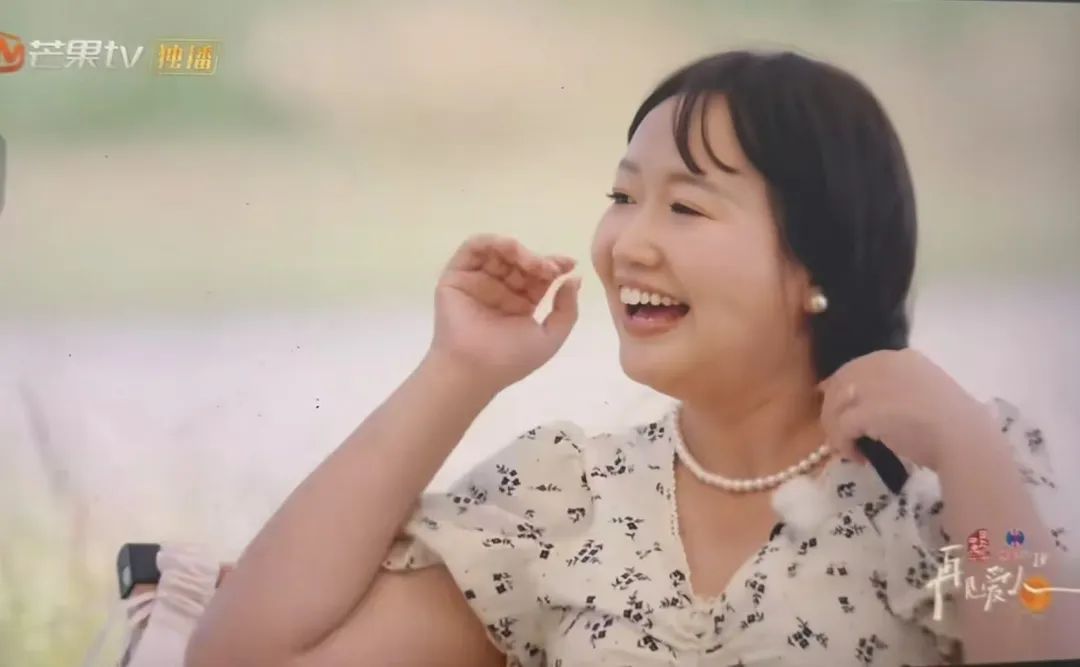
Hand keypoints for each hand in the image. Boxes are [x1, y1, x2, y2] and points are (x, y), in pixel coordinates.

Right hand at [428, 234, 579, 391]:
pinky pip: (472, 249)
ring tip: (532, 262)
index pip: (537, 276)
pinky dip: (492, 242)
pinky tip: (509, 249)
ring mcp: (477, 281)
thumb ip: (567, 310)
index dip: (554, 266)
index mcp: (519, 303)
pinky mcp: (456, 276)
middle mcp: (499, 290)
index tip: (570, 264)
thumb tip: (574, 279)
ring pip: (498, 252)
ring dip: (518, 250)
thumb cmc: (510, 359)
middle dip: (538, 260)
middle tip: (550, 268)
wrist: (475, 370)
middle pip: (520, 262)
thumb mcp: (551, 337)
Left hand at [818, 349, 990, 470]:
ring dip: (836, 429)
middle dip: (834, 409)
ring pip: (835, 405)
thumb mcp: (927, 392)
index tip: (843, 408)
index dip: (844, 389)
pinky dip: (843, 444)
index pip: (858, 367)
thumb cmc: (956, 423)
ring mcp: (873, 386)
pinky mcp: (867, 411)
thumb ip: (900, 391)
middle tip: (842, 433)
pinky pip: (840, 427)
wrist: (964, 439)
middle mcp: (884, 364)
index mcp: (902, 358)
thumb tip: (871, 406)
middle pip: (841, 383)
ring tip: (850, 448)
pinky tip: (857, 457)